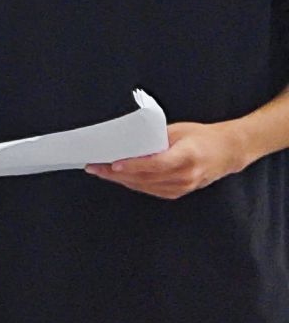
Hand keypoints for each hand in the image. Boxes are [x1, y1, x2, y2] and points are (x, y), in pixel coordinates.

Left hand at [86, 121, 250, 198]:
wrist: (228, 152)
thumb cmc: (202, 136)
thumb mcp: (178, 130)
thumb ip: (154, 139)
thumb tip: (127, 143)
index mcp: (187, 156)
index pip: (155, 164)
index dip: (133, 166)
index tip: (113, 164)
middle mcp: (186, 175)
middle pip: (145, 178)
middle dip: (116, 173)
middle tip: (94, 167)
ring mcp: (184, 186)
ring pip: (145, 186)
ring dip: (121, 180)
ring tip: (100, 172)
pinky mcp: (180, 192)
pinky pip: (152, 190)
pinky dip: (134, 184)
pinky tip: (119, 178)